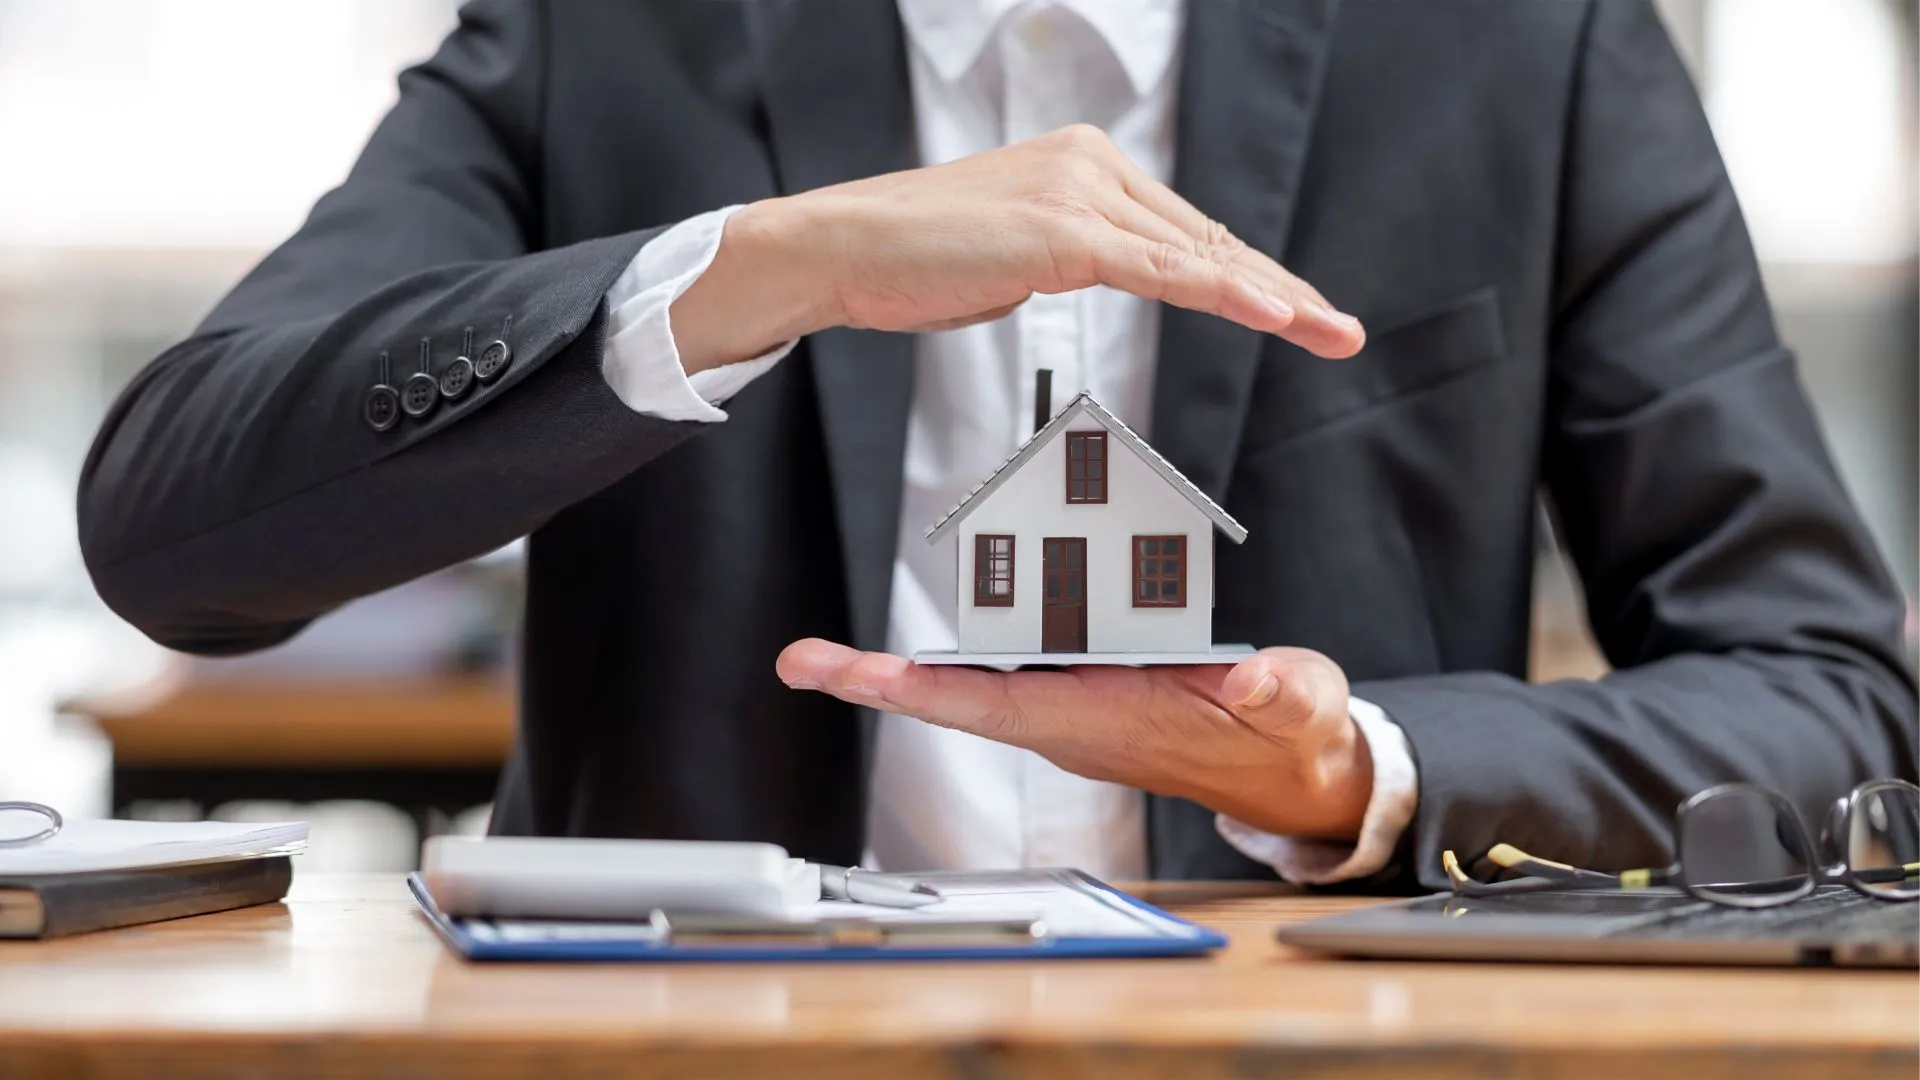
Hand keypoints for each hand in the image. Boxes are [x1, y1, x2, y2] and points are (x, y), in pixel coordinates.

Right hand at [670, 124, 1365, 373]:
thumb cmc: (913, 260)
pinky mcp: (1062, 229)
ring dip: (1274, 299)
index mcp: (1083, 163)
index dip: (1246, 276)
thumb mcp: (1014, 255)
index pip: (1183, 231)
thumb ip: (1072, 256)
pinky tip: (1273, 314)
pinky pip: (1161, 270)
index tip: (1295, 311)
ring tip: (1327, 333)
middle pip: (1206, 239)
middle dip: (1281, 291)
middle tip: (1340, 329)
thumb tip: (1110, 275)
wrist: (841, 248)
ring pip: (1197, 255)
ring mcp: (1078, 191)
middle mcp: (1090, 163)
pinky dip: (1223, 293)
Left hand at [775, 641, 1373, 840]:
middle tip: (802, 662)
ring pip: (970, 687)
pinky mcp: (1078, 691)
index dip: (935, 693)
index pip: (1006, 706)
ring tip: (823, 659)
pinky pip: (1000, 669)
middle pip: (960, 700)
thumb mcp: (1300, 705)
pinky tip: (914, 633)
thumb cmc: (1286, 735)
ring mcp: (1069, 709)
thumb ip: (1280, 690)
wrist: (1288, 770)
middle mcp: (1073, 721)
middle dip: (880, 684)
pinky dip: (953, 652)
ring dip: (903, 670)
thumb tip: (1255, 678)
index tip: (869, 680)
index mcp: (1112, 722)